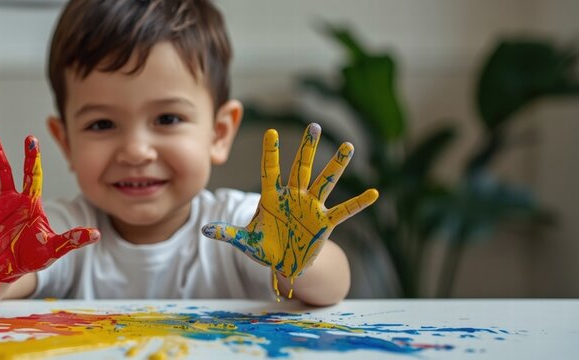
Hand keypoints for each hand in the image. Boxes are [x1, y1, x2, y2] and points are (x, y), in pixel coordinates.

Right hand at [0, 126, 98, 283]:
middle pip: (2, 170)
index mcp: (29, 202)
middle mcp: (8, 199)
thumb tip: (95, 234)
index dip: (30, 158)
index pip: (30, 175)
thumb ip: (72, 239)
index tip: (30, 139)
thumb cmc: (33, 255)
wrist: (11, 270)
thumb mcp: (55, 248)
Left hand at [201, 124, 377, 295]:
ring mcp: (312, 208)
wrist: (286, 263)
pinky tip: (374, 193)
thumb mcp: (245, 241)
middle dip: (308, 149)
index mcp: (272, 198)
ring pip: (325, 182)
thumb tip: (205, 229)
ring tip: (349, 146)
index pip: (270, 171)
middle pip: (302, 169)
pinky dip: (358, 203)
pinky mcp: (325, 223)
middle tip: (315, 126)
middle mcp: (294, 197)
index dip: (271, 153)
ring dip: (336, 166)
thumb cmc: (265, 247)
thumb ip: (227, 233)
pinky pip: (344, 211)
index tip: (271, 132)